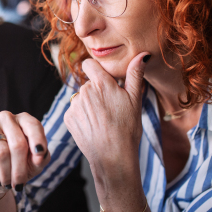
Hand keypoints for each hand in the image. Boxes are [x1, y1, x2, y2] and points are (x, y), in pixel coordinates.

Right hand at [0, 111, 49, 199]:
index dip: (38, 141)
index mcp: (23, 119)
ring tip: (7, 182)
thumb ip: (41, 157)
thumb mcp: (34, 164)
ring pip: (2, 152)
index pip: (33, 125)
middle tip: (19, 183)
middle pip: (17, 144)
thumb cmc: (16, 167)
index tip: (39, 156)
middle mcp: (5, 117)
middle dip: (20, 169)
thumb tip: (39, 154)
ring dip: (6, 174)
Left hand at [65, 53, 148, 176]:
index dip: (96, 70)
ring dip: (89, 105)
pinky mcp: (68, 118)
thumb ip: (135, 74)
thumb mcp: (135, 100)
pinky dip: (83, 117)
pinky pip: (75, 111)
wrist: (113, 157)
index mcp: (101, 83)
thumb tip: (143, 54)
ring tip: (103, 120)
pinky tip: (94, 127)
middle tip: (110, 108)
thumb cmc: (128, 128)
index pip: (89, 64)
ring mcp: (74, 105)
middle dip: (97, 91)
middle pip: (89, 84)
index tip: (105, 80)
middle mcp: (84, 91)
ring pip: (81, 98)